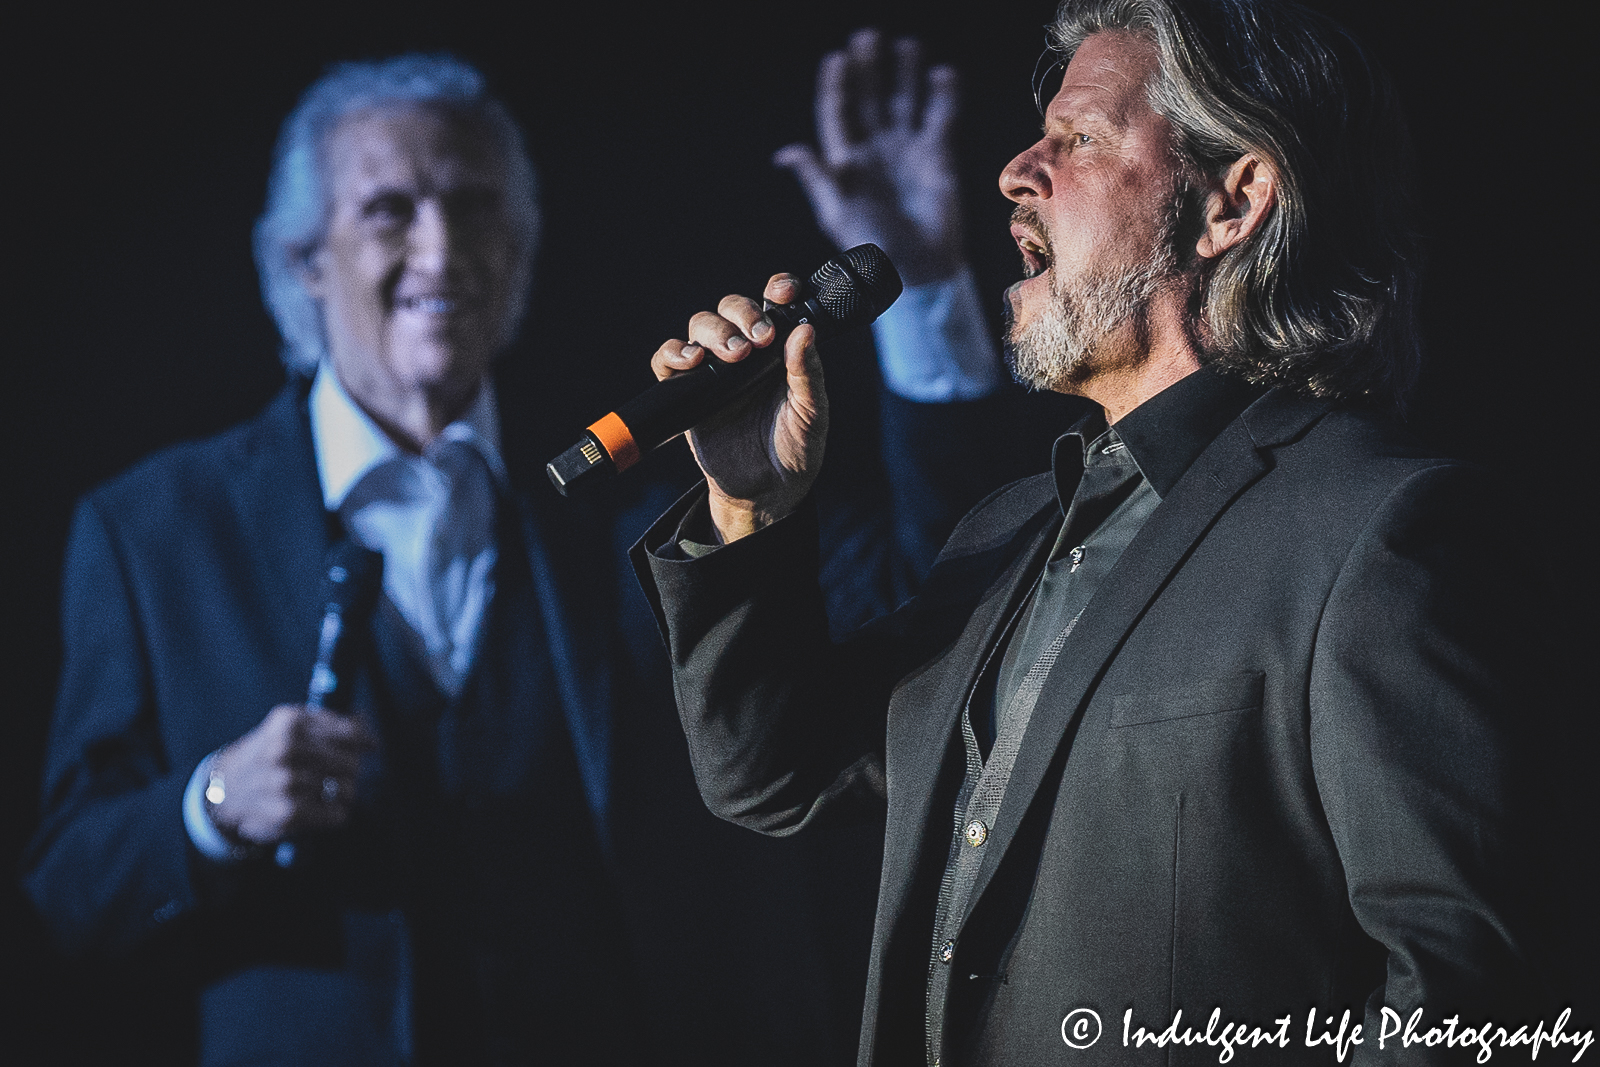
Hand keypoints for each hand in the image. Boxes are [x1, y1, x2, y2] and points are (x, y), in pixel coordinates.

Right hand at [207, 704, 375, 845]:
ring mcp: (286, 782)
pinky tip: (323, 808)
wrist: (225, 787)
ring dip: (344, 793)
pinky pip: (337, 814)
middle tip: (341, 773)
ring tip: (328, 791)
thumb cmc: (269, 753)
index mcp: (291, 722)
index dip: (365, 742)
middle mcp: (287, 749)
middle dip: (351, 769)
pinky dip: (336, 813)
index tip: (372, 747)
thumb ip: (329, 723)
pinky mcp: (288, 812)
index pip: (351, 733)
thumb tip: (369, 731)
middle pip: (351, 763)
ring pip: (347, 789)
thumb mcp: (290, 725)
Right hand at [651, 275, 828, 541]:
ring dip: (715, 332)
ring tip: (733, 355)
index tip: (784, 292)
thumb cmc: (795, 450)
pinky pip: (668, 360)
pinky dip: (674, 353)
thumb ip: (808, 374)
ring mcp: (714, 370)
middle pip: (731, 308)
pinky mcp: (687, 392)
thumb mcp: (811, 414)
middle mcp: (746, 353)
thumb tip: (806, 330)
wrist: (765, 493)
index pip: (774, 303)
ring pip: (701, 326)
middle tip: (759, 339)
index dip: (777, 288)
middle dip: (743, 313)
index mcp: (780, 350)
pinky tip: (692, 362)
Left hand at [775, 29, 964, 286]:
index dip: (837, 87)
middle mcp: (876, 151)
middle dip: (870, 69)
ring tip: (907, 45)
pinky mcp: (938, 157)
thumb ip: (817, 177)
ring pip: (905, 102)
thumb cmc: (872, 245)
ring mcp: (907, 152)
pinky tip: (941, 73)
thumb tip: (786, 152)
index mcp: (846, 162)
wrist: (918, 269)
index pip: (839, 114)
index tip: (837, 59)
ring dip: (905, 74)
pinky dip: (943, 96)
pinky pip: (940, 118)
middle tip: (869, 37)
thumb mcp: (837, 211)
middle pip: (871, 99)